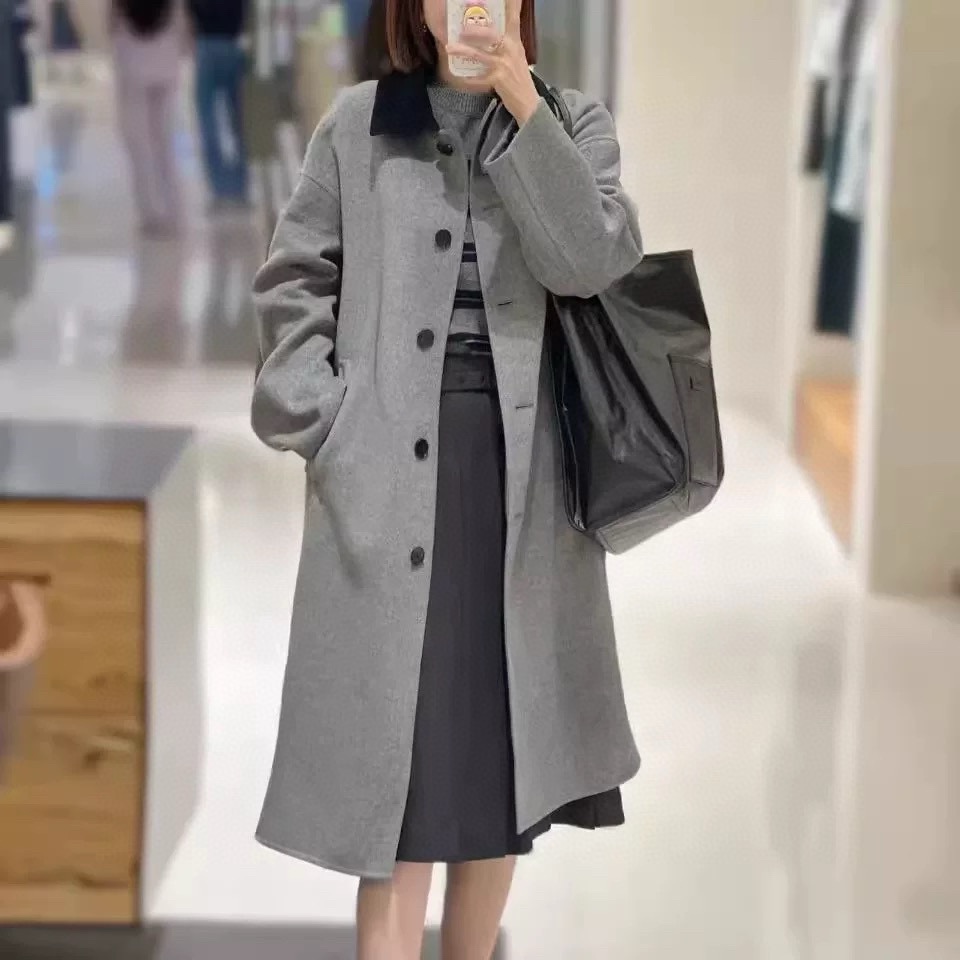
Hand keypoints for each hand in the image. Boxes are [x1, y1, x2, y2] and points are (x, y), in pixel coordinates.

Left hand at [446, 0, 540, 124]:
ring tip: (450, 47)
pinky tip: (458, 77)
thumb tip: (489, 35)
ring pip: (481, 54)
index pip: (514, 18)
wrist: (528, 102)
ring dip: (464, 51)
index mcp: (515, 42)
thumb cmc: (519, 79)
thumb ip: (505, 44)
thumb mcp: (517, 57)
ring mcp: (505, 65)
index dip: (512, 5)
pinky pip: (479, 78)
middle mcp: (511, 50)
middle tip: (461, 28)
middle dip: (476, 31)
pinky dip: (469, 79)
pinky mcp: (499, 80)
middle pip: (492, 35)